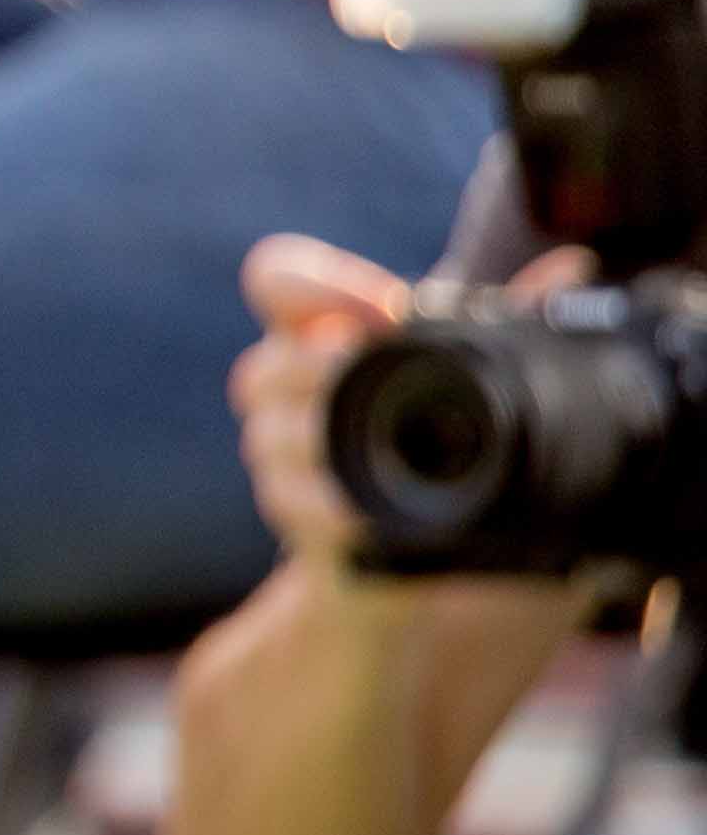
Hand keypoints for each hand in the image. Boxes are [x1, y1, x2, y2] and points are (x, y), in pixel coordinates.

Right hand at [231, 232, 589, 568]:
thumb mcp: (478, 381)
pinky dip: (328, 507)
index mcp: (325, 334)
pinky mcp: (293, 514)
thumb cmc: (444, 451)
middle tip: (360, 364)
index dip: (312, 284)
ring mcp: (282, 454)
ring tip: (375, 443)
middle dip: (313, 364)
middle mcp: (289, 390)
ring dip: (317, 436)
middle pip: (264, 363)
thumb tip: (571, 268)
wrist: (417, 566)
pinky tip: (362, 514)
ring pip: (268, 432)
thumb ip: (511, 318)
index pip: (276, 280)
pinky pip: (291, 501)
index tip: (382, 308)